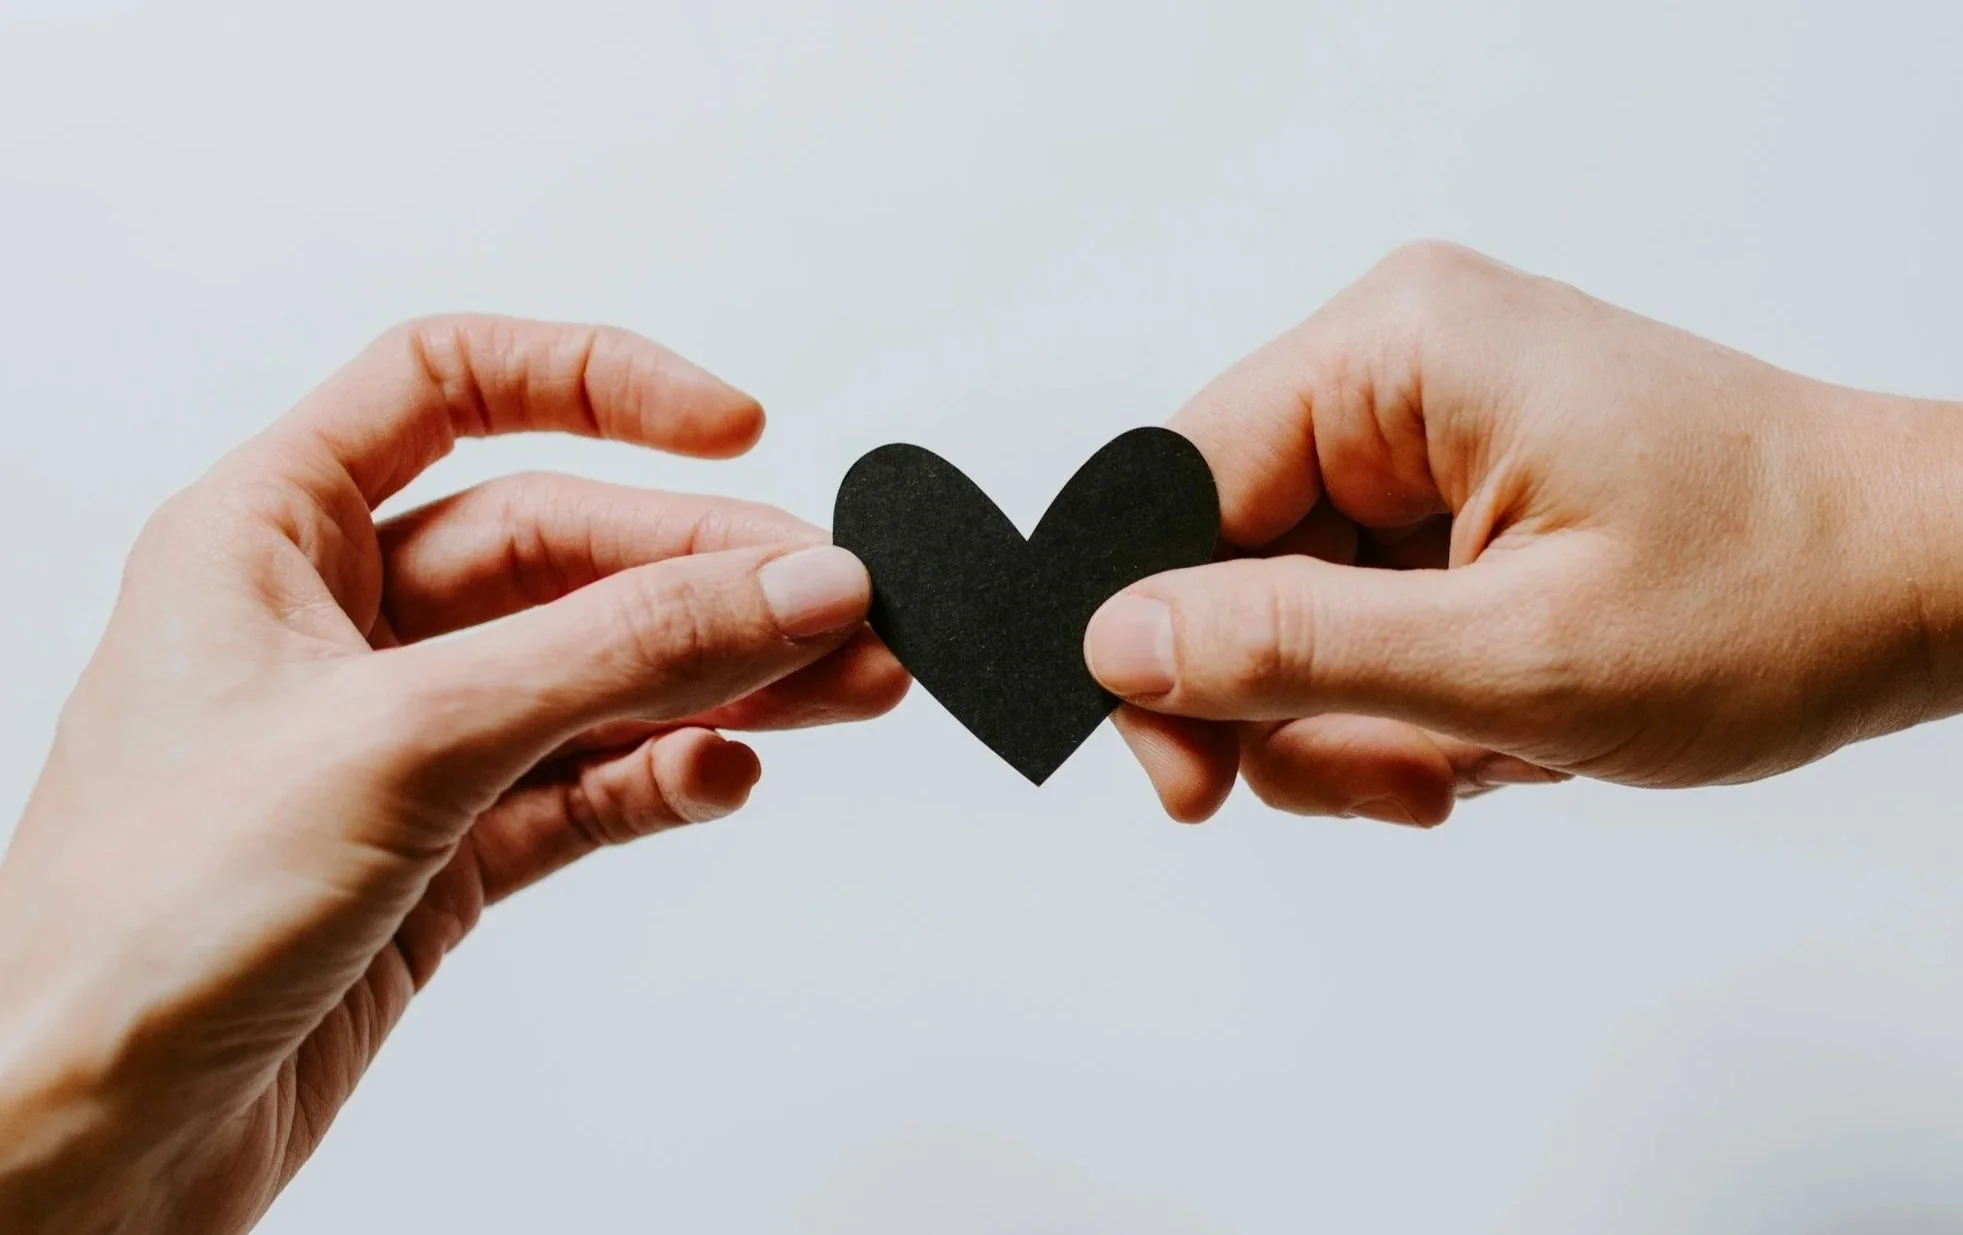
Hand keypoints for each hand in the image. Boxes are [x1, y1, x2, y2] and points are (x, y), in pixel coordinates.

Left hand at [0, 318, 906, 1232]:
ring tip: (843, 686)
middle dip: (708, 574)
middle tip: (836, 605)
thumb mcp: (405, 739)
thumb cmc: (139, 927)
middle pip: (561, 547)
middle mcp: (337, 624)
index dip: (597, 383)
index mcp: (271, 534)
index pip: (449, 383)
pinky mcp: (440, 850)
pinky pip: (583, 783)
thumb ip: (616, 652)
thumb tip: (785, 583)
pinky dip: (662, 776)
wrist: (83, 1149)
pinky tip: (721, 776)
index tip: (731, 426)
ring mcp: (398, 740)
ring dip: (720, 679)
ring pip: (593, 672)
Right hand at [1086, 242, 1962, 824]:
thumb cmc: (1777, 593)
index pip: (1175, 487)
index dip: (1160, 643)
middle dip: (1296, 704)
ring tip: (1478, 754)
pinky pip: (1362, 617)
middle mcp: (1399, 371)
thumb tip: (1118, 643)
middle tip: (1399, 778)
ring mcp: (1431, 435)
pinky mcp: (1460, 496)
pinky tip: (1500, 726)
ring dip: (1365, 720)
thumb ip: (1293, 649)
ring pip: (1293, 612)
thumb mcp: (1516, 655)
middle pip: (1230, 563)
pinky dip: (1411, 701)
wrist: (1929, 584)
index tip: (1188, 780)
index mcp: (1396, 350)